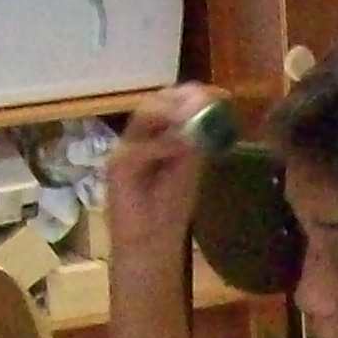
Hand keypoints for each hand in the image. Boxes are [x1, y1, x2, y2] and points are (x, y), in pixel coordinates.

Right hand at [106, 83, 225, 260]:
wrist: (151, 243)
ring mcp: (124, 148)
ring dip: (172, 115)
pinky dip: (162, 145)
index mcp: (156, 134)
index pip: (170, 103)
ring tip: (195, 120)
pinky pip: (139, 147)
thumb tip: (212, 115)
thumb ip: (197, 143)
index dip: (194, 95)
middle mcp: (138, 136)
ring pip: (144, 117)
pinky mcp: (116, 166)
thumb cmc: (169, 209)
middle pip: (155, 102)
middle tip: (207, 102)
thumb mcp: (190, 169)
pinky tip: (181, 146)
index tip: (221, 95)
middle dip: (183, 99)